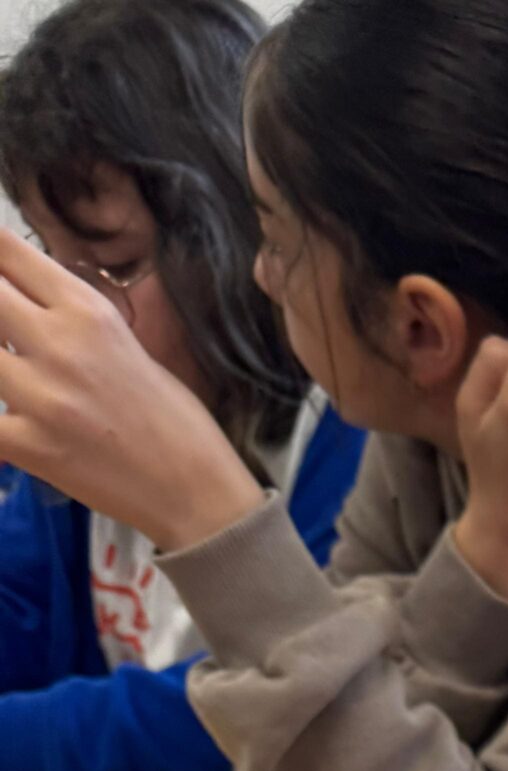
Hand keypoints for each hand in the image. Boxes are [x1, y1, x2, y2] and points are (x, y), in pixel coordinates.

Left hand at [0, 230, 259, 549]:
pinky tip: (11, 423)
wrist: (197, 492)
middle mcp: (59, 343)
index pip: (5, 249)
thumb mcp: (124, 343)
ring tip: (15, 376)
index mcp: (87, 311)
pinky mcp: (30, 446)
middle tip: (9, 334)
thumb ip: (67, 319)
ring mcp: (40, 396)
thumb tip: (19, 299)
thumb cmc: (174, 420)